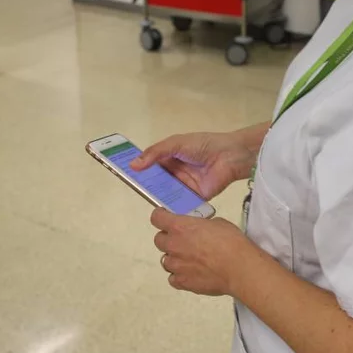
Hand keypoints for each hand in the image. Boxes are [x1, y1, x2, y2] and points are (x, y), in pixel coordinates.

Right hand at [132, 130, 258, 200]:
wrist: (230, 155)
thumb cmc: (203, 145)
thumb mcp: (176, 143)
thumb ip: (155, 153)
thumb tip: (133, 164)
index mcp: (170, 158)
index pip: (150, 165)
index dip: (138, 168)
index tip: (123, 171)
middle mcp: (175, 173)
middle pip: (156, 181)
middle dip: (145, 183)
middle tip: (132, 186)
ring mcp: (184, 186)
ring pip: (166, 193)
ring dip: (157, 194)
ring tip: (146, 196)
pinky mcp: (194, 198)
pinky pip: (180, 203)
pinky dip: (172, 206)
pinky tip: (163, 208)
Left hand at [152, 208, 252, 296]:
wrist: (239, 268)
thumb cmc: (231, 244)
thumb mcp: (217, 223)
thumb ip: (201, 226)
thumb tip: (200, 230)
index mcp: (180, 227)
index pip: (157, 217)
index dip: (161, 216)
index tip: (166, 217)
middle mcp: (174, 245)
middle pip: (158, 240)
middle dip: (168, 238)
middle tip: (183, 239)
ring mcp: (176, 265)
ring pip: (166, 260)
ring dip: (175, 258)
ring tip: (191, 259)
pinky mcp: (182, 282)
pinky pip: (173, 278)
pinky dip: (180, 275)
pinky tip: (192, 272)